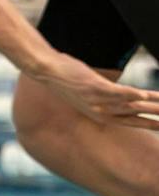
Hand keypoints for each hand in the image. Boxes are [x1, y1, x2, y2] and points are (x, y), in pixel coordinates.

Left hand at [31, 54, 158, 127]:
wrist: (47, 71)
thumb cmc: (70, 80)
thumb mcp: (89, 95)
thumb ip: (108, 97)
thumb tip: (125, 95)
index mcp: (100, 115)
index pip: (130, 122)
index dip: (148, 125)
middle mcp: (99, 111)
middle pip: (134, 116)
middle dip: (154, 119)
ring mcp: (96, 100)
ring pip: (127, 104)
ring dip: (148, 104)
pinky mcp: (92, 87)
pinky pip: (113, 92)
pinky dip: (128, 94)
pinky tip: (142, 94)